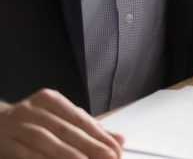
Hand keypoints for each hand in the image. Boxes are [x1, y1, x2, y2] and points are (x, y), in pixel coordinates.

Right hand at [0, 89, 123, 157]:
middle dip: (90, 146)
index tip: (116, 149)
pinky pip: (26, 153)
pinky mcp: (4, 142)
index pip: (81, 119)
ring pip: (47, 140)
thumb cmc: (32, 124)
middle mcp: (32, 109)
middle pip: (67, 130)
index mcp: (50, 100)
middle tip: (109, 158)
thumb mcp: (59, 120)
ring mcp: (16, 125)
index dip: (100, 135)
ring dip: (69, 154)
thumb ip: (88, 129)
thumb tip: (119, 139)